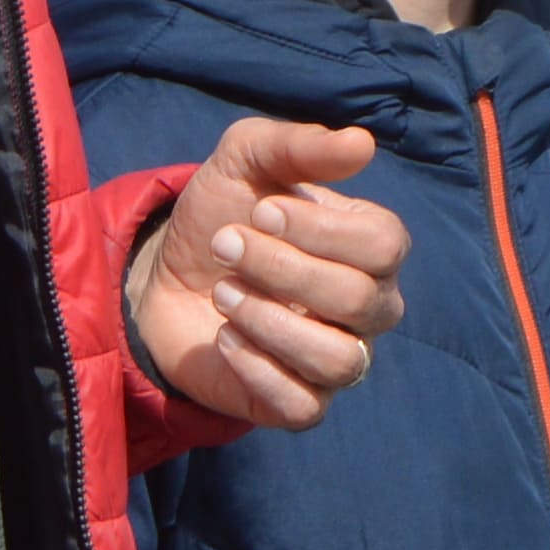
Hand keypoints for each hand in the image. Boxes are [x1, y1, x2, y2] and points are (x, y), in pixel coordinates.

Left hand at [129, 116, 411, 426]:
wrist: (166, 276)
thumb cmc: (222, 214)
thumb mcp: (246, 160)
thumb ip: (299, 146)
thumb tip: (362, 144)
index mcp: (372, 244)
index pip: (384, 244)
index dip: (321, 230)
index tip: (260, 211)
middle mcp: (369, 305)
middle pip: (358, 299)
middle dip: (280, 269)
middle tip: (225, 245)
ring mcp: (339, 357)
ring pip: (337, 358)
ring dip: (269, 321)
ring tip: (223, 294)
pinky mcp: (301, 402)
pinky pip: (304, 405)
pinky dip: (257, 369)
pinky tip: (224, 338)